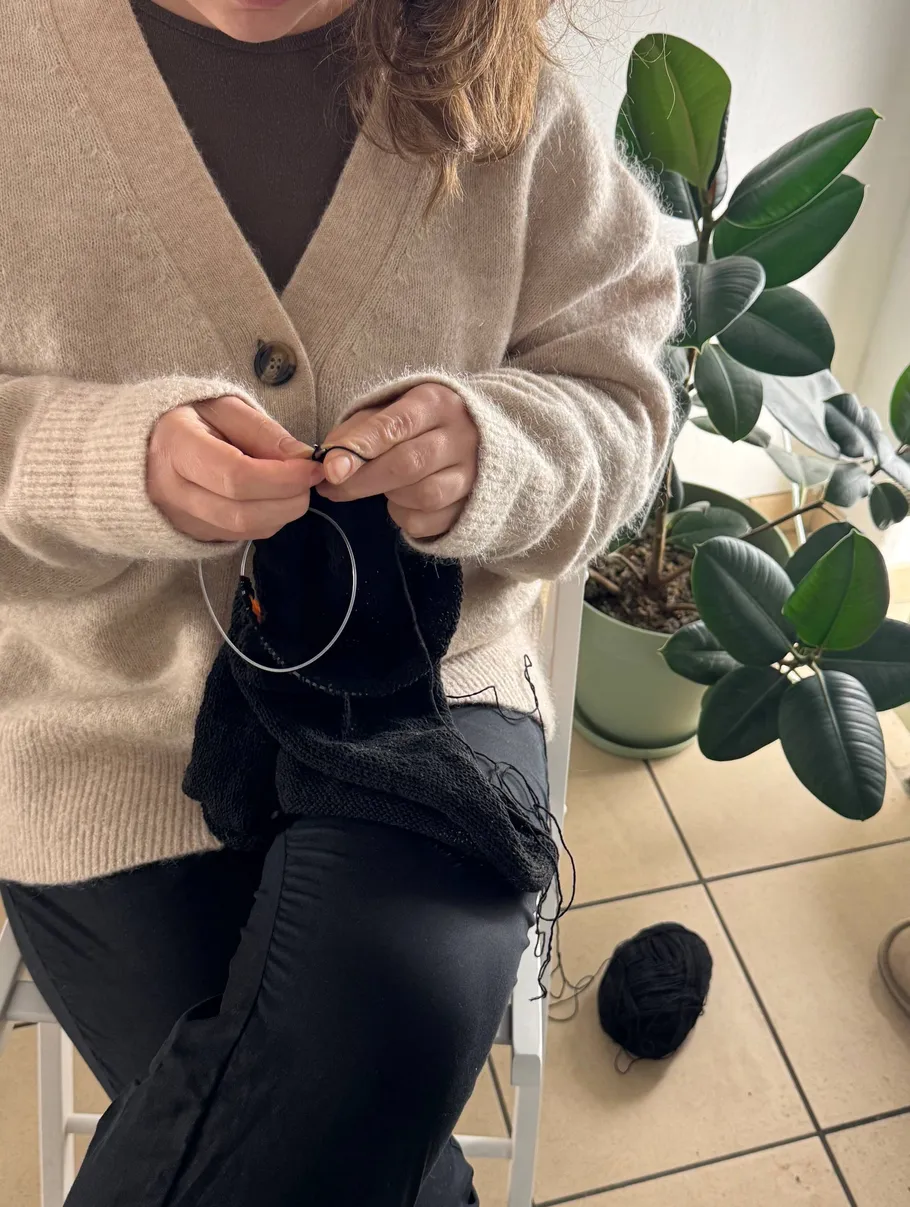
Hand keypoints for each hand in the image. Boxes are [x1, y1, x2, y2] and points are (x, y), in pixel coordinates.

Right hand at [147, 395, 323, 541]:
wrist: (143, 443)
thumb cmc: (187, 418)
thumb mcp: (223, 407)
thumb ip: (262, 430)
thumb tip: (302, 457)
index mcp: (175, 446)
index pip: (236, 476)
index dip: (282, 478)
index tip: (311, 468)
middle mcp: (169, 489)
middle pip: (241, 513)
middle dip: (288, 501)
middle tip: (310, 482)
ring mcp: (176, 517)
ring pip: (241, 531)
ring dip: (281, 514)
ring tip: (294, 488)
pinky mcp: (188, 533)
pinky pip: (236, 537)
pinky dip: (265, 522)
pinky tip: (272, 500)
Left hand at [317, 384, 478, 538]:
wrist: (471, 441)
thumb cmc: (417, 424)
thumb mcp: (388, 411)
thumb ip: (357, 431)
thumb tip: (328, 459)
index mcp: (436, 402)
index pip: (395, 425)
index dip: (360, 448)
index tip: (330, 468)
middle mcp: (462, 436)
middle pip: (408, 464)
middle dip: (363, 480)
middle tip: (333, 488)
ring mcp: (472, 473)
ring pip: (423, 495)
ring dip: (389, 497)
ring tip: (378, 488)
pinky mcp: (472, 505)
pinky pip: (430, 520)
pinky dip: (404, 517)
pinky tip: (400, 502)